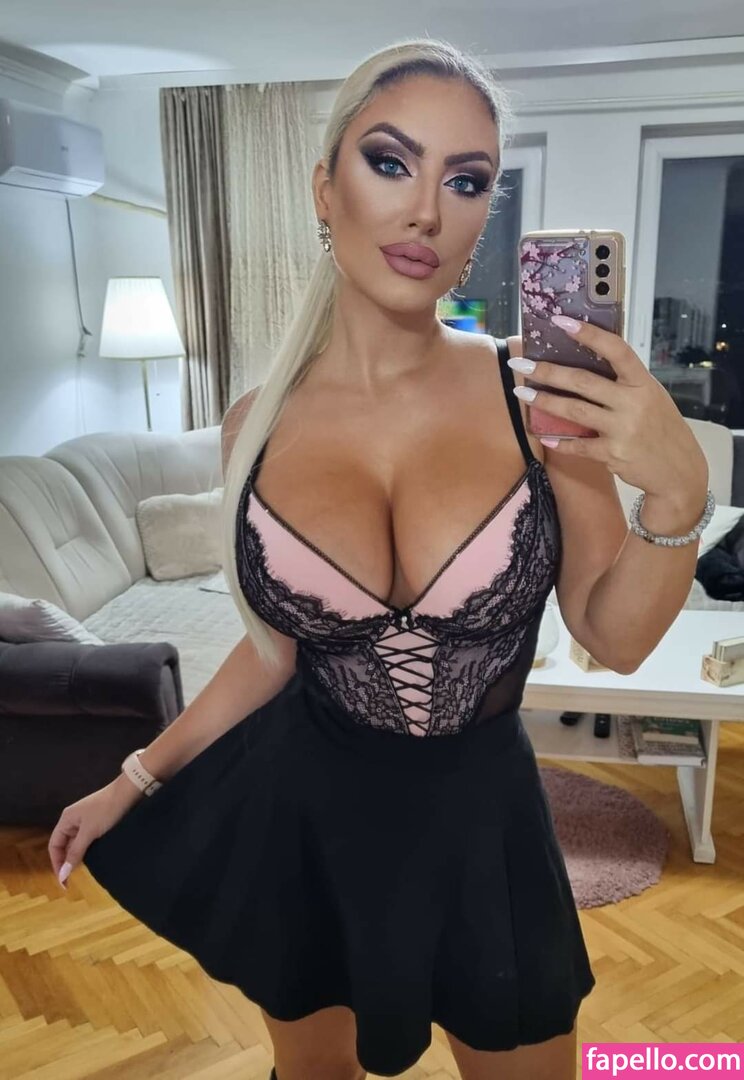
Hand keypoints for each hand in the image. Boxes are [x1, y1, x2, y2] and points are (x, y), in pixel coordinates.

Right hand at [48, 777, 142, 889]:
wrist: (129, 793)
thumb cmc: (107, 810)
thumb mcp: (89, 832)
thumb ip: (76, 852)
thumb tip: (63, 873)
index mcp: (66, 819)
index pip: (54, 845)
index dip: (56, 863)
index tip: (63, 879)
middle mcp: (73, 820)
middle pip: (64, 845)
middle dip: (66, 862)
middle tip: (70, 880)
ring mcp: (85, 821)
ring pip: (76, 844)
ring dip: (76, 857)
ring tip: (80, 873)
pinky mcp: (97, 823)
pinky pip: (86, 840)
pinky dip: (86, 850)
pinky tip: (91, 860)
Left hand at [509, 313, 708, 502]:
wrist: (679, 471)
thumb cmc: (660, 429)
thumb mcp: (652, 398)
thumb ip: (624, 384)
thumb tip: (584, 364)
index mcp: (643, 382)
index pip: (616, 350)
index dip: (589, 334)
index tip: (562, 321)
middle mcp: (633, 403)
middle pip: (584, 382)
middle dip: (548, 372)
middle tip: (521, 364)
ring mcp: (623, 429)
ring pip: (575, 410)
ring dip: (545, 401)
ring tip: (523, 394)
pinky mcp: (613, 454)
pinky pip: (579, 445)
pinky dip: (561, 441)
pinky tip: (544, 436)